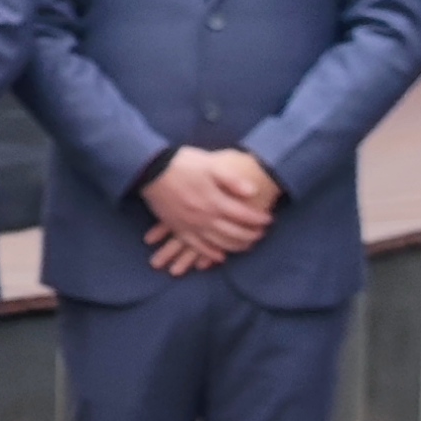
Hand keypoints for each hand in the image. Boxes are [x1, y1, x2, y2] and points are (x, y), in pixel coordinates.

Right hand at [141, 147, 277, 270]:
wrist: (151, 170)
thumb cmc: (182, 163)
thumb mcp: (210, 165)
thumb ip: (232, 180)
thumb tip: (253, 192)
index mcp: (215, 201)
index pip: (244, 215)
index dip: (259, 219)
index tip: (269, 219)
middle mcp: (205, 217)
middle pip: (234, 233)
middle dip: (251, 235)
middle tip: (261, 234)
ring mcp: (192, 225)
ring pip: (219, 243)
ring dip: (236, 246)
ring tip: (247, 245)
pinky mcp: (179, 228)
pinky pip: (197, 246)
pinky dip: (210, 254)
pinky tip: (220, 257)